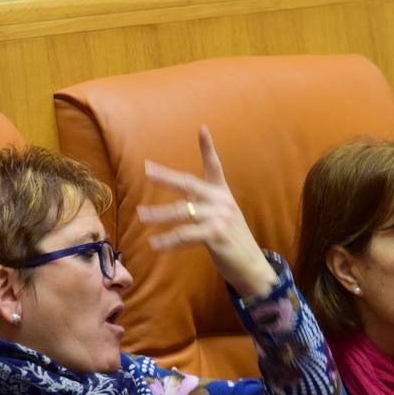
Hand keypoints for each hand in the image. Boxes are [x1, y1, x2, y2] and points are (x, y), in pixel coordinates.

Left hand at [141, 126, 279, 298]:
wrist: (252, 266)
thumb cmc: (233, 241)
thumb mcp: (224, 217)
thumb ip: (206, 205)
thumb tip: (183, 200)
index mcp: (223, 194)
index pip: (215, 166)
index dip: (208, 147)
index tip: (202, 128)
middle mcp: (221, 202)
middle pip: (189, 184)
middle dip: (167, 176)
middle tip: (148, 170)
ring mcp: (219, 218)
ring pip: (182, 212)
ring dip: (159, 214)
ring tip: (142, 216)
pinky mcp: (216, 236)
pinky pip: (185, 235)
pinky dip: (168, 241)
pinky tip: (155, 244)